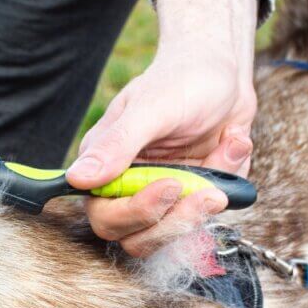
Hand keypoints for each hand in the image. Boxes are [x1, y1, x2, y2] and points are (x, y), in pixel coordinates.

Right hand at [67, 0, 257, 256]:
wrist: (223, 69)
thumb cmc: (181, 78)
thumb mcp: (151, 107)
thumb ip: (116, 145)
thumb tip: (76, 178)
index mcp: (105, 167)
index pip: (106, 216)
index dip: (137, 212)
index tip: (170, 185)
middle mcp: (129, 187)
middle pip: (138, 238)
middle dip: (176, 219)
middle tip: (209, 192)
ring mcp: (163, 195)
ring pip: (174, 233)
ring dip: (208, 200)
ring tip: (228, 149)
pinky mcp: (193, 196)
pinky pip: (211, 211)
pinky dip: (230, 178)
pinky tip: (231, 142)